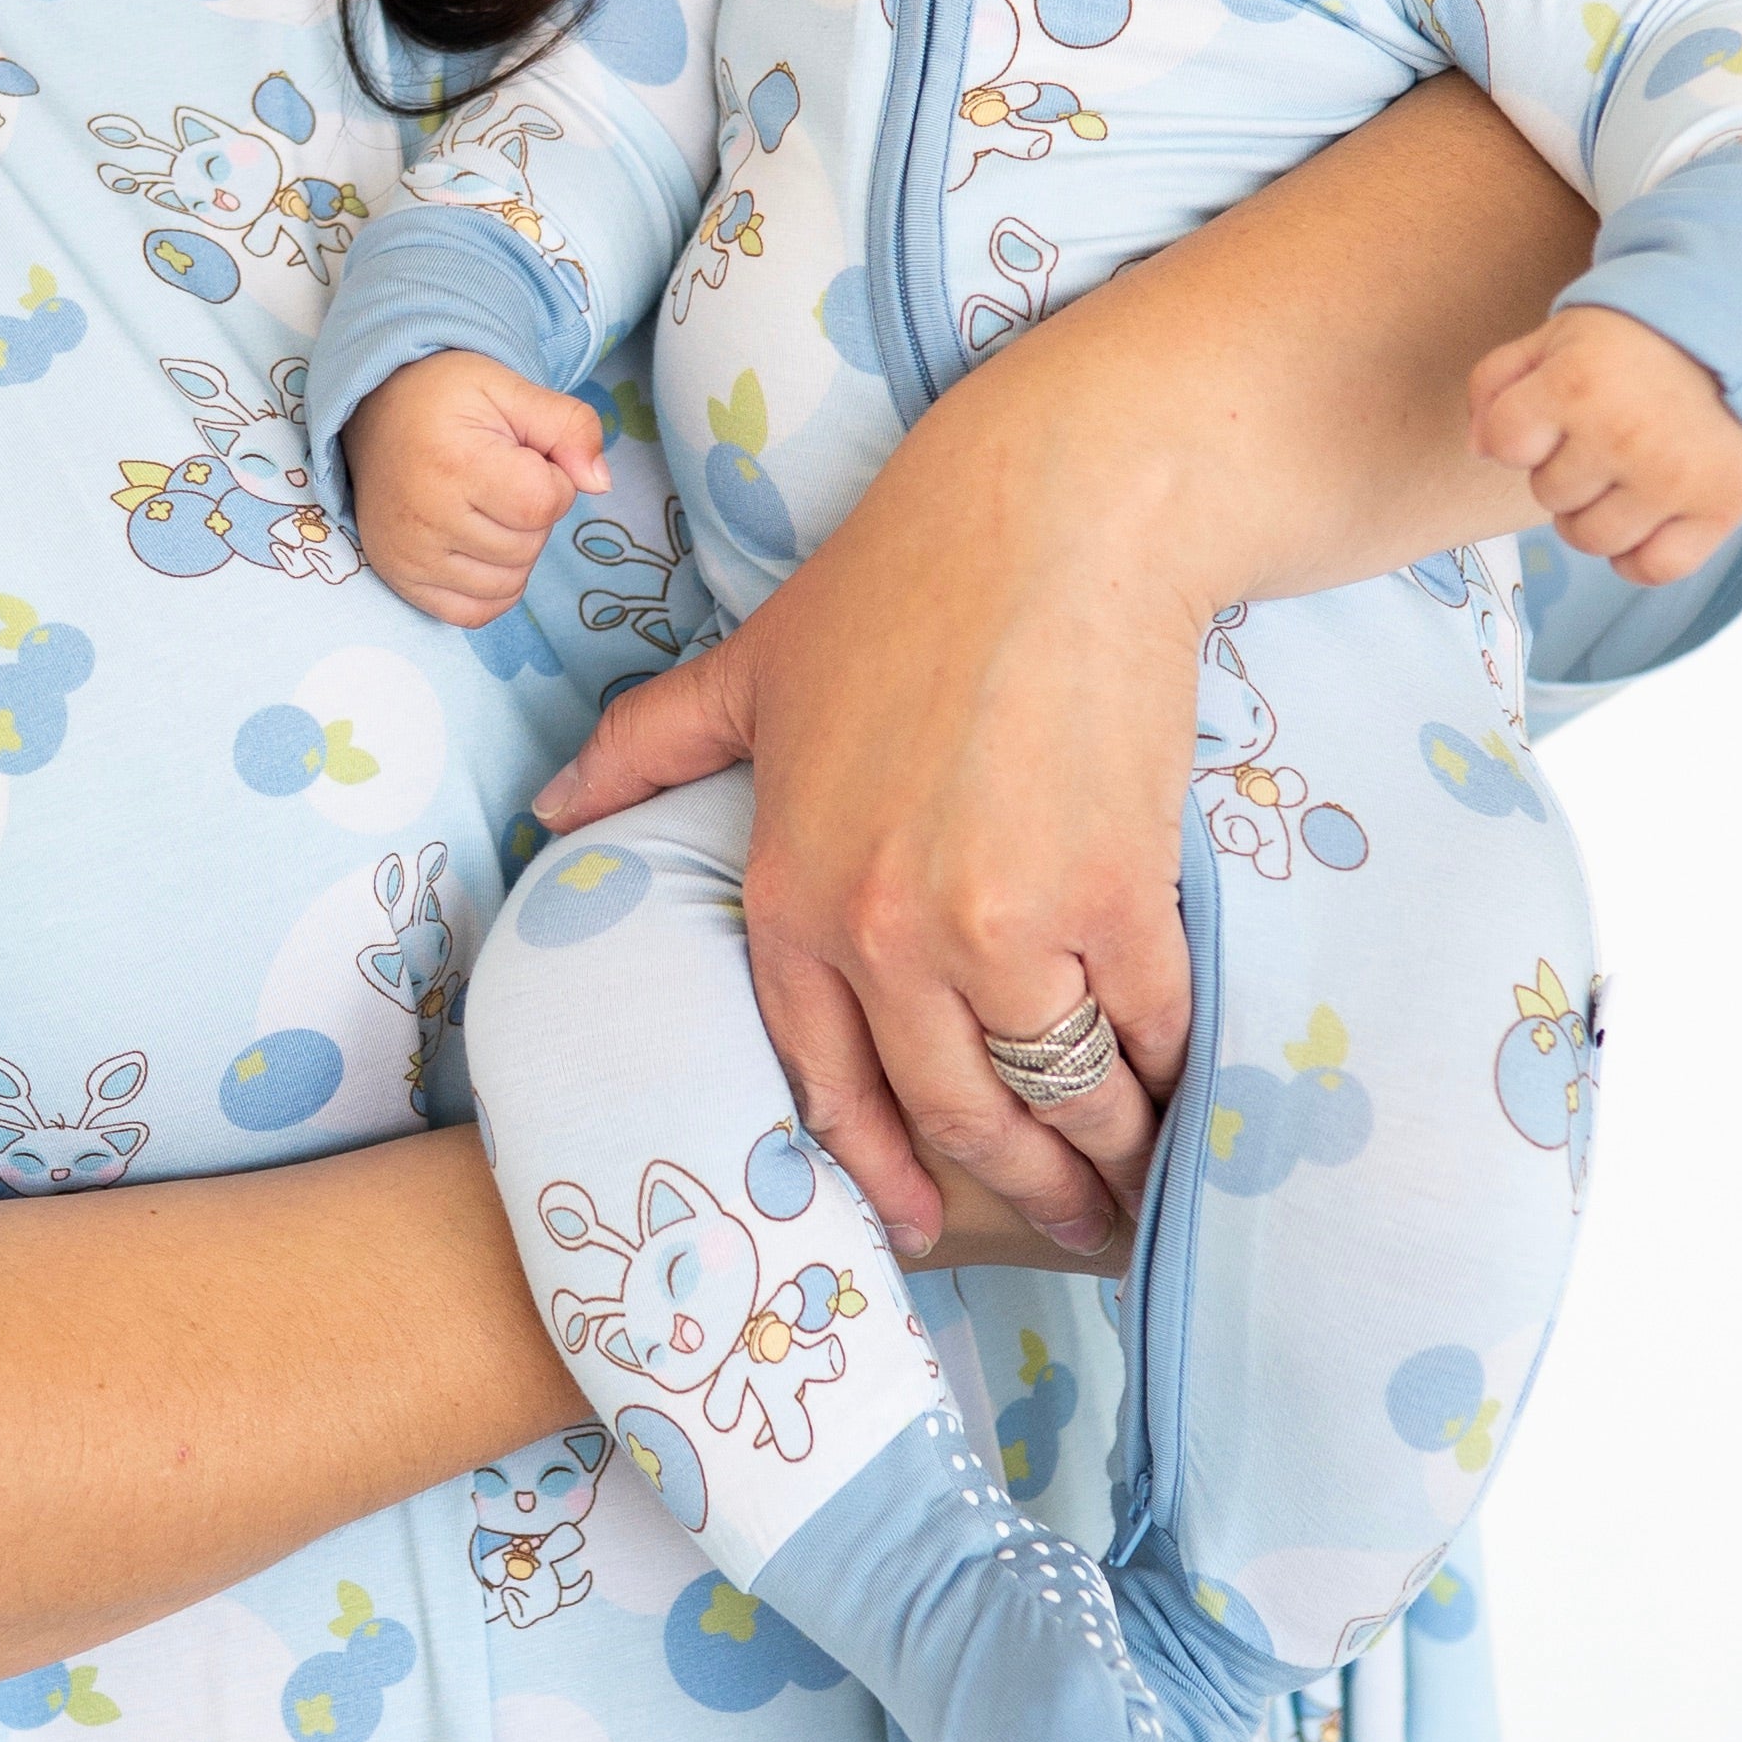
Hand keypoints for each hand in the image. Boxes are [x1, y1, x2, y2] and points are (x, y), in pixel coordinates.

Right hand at [345, 352, 609, 626]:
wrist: (373, 409)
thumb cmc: (446, 398)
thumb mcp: (512, 390)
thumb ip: (570, 426)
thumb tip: (601, 484)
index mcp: (456, 463)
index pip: (544, 505)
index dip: (554, 479)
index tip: (525, 456)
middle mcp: (427, 517)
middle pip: (528, 546)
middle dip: (533, 514)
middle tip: (499, 478)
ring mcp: (410, 554)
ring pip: (508, 582)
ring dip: (515, 550)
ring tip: (485, 507)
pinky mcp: (400, 577)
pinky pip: (472, 612)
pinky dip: (492, 588)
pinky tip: (481, 549)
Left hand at [528, 430, 1195, 1266]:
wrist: (1053, 515)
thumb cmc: (901, 580)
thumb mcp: (750, 666)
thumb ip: (650, 750)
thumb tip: (555, 813)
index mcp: (792, 892)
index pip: (827, 1079)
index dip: (879, 1166)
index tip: (916, 1218)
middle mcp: (886, 933)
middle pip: (953, 1111)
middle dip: (1013, 1187)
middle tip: (1062, 1225)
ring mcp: (1002, 925)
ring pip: (1055, 1093)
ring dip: (1102, 1158)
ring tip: (1134, 1184)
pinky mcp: (1114, 899)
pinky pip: (1144, 1033)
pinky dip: (1170, 1081)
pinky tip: (1186, 1101)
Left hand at [1464, 305, 1741, 584]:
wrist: (1728, 342)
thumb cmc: (1627, 348)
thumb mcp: (1550, 342)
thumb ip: (1494, 386)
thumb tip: (1479, 450)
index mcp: (1576, 385)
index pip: (1505, 445)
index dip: (1520, 433)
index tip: (1551, 412)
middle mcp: (1624, 435)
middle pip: (1549, 496)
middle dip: (1564, 469)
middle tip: (1602, 436)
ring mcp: (1674, 478)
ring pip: (1592, 539)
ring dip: (1597, 514)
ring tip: (1624, 473)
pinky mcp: (1720, 508)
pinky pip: (1653, 569)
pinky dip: (1641, 556)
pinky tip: (1647, 518)